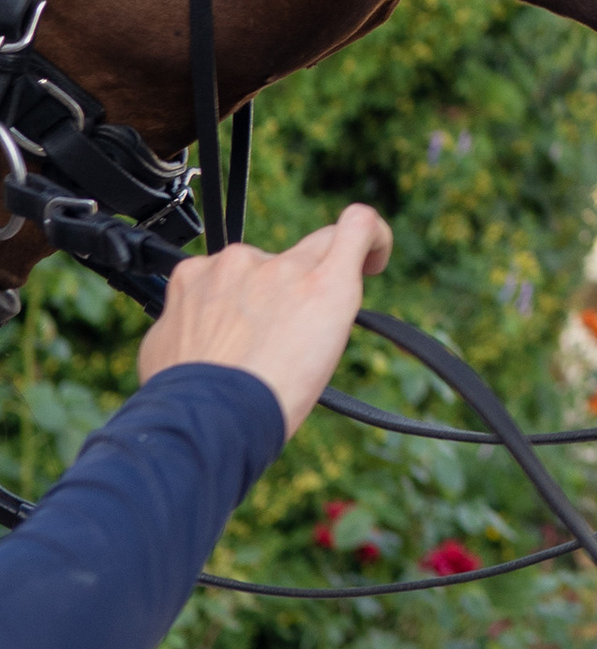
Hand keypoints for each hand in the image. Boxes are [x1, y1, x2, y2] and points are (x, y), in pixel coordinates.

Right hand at [139, 205, 392, 440]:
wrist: (210, 419)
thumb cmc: (188, 402)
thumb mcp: (165, 352)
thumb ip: (192, 327)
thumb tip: (208, 336)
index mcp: (195, 278)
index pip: (236, 271)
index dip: (254, 293)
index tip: (267, 315)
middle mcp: (236, 263)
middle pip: (279, 263)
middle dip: (287, 298)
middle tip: (287, 350)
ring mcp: (281, 269)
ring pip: (317, 253)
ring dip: (319, 288)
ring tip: (314, 344)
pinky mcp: (325, 282)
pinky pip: (358, 229)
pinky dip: (374, 237)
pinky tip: (378, 258)